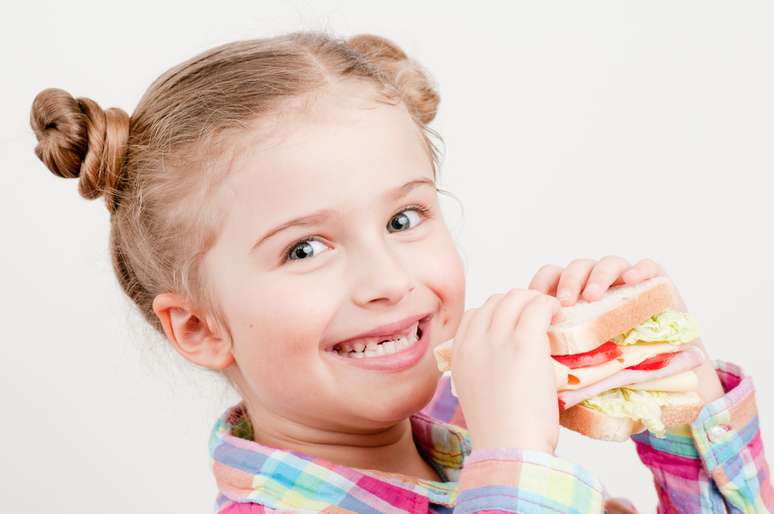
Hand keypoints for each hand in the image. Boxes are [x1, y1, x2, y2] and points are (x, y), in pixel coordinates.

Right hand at [451, 289, 563, 453]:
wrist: (508, 447)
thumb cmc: (501, 432)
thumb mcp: (476, 395)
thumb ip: (482, 371)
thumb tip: (503, 364)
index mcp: (459, 355)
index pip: (475, 314)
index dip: (499, 314)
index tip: (517, 324)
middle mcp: (474, 341)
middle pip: (496, 301)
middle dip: (519, 303)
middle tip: (539, 317)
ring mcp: (497, 338)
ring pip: (516, 297)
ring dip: (536, 300)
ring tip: (551, 314)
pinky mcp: (524, 341)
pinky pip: (537, 306)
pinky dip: (549, 305)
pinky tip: (558, 315)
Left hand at [527, 256, 724, 402]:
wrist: (669, 383)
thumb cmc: (620, 375)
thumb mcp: (585, 373)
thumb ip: (565, 371)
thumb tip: (545, 383)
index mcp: (575, 302)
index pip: (552, 278)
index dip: (542, 283)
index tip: (535, 298)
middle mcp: (599, 289)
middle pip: (577, 269)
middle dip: (569, 281)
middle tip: (565, 302)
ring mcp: (627, 285)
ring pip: (608, 265)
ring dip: (598, 276)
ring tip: (593, 295)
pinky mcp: (657, 285)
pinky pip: (649, 267)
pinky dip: (639, 269)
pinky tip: (631, 279)